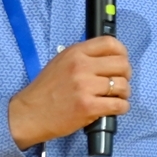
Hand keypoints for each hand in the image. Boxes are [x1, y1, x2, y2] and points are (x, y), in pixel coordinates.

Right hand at [7, 37, 130, 148]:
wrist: (30, 113)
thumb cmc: (45, 90)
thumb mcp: (61, 62)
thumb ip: (83, 57)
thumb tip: (108, 58)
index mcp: (75, 53)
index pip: (110, 43)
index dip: (122, 53)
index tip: (122, 61)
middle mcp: (81, 66)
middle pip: (122, 64)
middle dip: (126, 75)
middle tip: (120, 82)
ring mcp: (85, 87)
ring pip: (122, 86)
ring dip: (124, 93)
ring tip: (117, 97)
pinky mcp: (88, 107)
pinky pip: (119, 105)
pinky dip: (121, 107)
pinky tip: (115, 108)